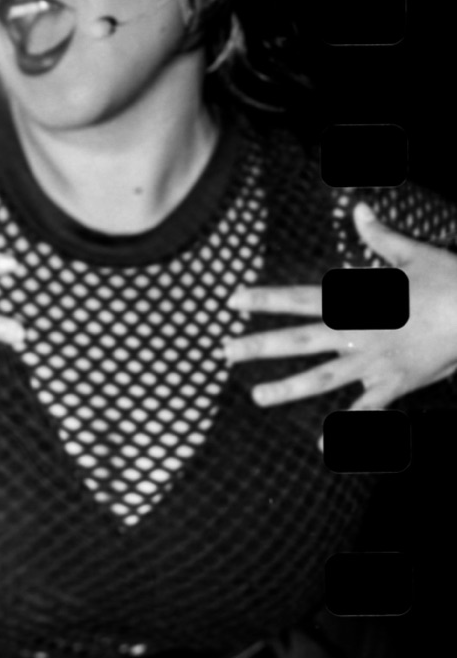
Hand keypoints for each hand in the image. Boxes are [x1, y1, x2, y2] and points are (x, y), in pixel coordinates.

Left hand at [223, 203, 456, 440]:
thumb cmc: (449, 282)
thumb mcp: (413, 254)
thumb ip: (380, 237)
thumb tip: (358, 209)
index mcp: (357, 302)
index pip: (300, 299)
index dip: (265, 300)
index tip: (233, 301)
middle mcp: (358, 334)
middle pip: (299, 341)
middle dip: (259, 345)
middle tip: (223, 351)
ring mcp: (374, 364)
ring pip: (322, 380)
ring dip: (287, 388)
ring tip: (256, 396)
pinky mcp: (395, 385)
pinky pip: (364, 413)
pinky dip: (343, 431)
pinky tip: (321, 448)